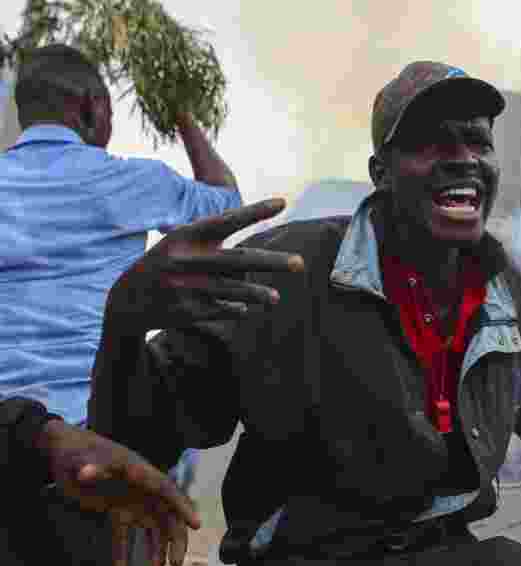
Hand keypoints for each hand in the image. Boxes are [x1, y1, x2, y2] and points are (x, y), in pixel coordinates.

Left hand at [37, 420, 200, 565]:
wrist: (66, 453)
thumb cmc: (80, 453)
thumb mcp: (85, 458)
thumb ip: (89, 466)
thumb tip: (87, 472)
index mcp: (141, 474)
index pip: (168, 490)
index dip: (183, 507)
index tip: (195, 524)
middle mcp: (143, 491)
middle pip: (167, 516)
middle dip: (175, 540)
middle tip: (176, 562)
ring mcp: (132, 503)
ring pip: (152, 531)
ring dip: (155, 552)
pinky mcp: (117, 514)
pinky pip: (125, 538)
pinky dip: (124, 556)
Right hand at [108, 198, 304, 333]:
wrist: (125, 300)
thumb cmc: (165, 265)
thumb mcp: (181, 245)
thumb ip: (215, 243)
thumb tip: (256, 257)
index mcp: (186, 236)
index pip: (226, 221)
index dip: (254, 211)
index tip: (282, 202)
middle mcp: (187, 260)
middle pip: (238, 261)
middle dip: (271, 262)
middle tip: (300, 263)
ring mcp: (186, 287)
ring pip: (233, 291)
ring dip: (257, 295)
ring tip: (275, 298)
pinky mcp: (186, 312)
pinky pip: (222, 310)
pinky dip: (237, 309)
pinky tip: (245, 309)